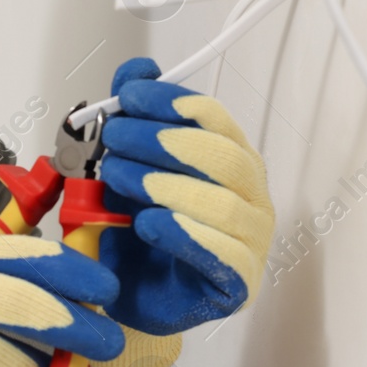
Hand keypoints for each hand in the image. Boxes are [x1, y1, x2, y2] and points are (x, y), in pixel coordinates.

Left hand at [96, 58, 275, 336]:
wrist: (125, 296)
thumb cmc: (133, 229)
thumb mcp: (123, 166)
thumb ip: (132, 119)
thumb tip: (137, 70)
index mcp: (230, 159)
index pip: (214, 118)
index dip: (172, 102)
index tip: (128, 97)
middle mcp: (250, 196)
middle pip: (223, 156)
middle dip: (164, 141)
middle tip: (114, 141)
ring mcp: (251, 241)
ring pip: (225, 204)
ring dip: (165, 185)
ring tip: (118, 180)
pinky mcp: (239, 283)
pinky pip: (223, 254)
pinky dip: (182, 234)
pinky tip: (146, 224)